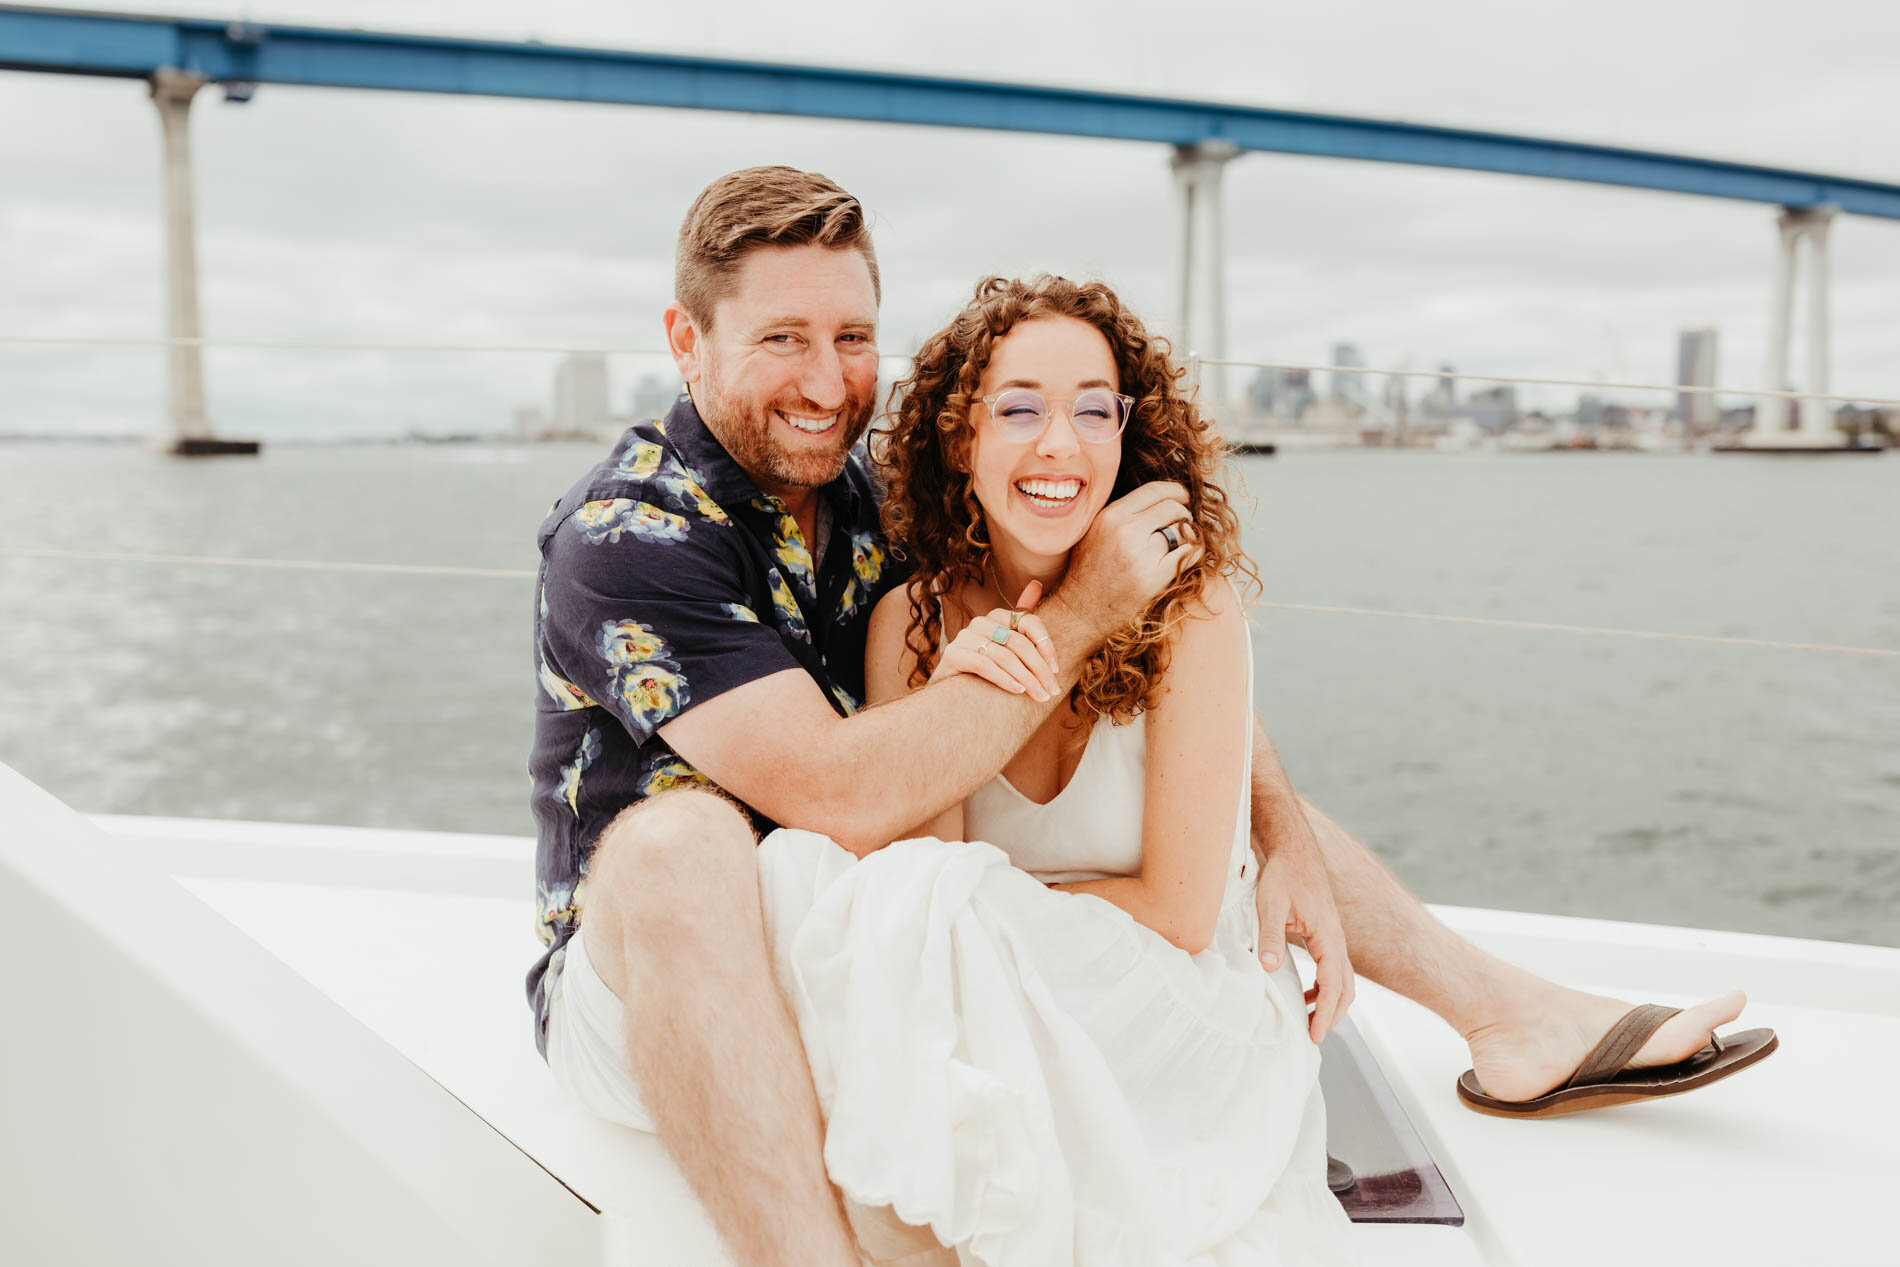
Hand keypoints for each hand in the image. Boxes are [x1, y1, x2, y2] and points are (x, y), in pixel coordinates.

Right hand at [928, 581, 1059, 701]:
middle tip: (1052, 691)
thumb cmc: (987, 670)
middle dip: (1039, 669)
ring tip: (1039, 696)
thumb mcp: (1008, 646)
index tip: (1057, 670)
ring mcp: (964, 637)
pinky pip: (984, 665)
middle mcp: (981, 622)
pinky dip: (1004, 679)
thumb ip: (1023, 621)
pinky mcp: (953, 654)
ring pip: (1004, 656)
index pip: (1030, 622)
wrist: (952, 693)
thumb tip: (1037, 583)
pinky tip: (1017, 691)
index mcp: (998, 617)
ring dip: (1026, 679)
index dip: (1046, 645)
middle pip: (1019, 643)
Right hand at [1056, 481, 1200, 644]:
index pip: (1154, 490)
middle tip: (1184, 523)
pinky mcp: (1155, 577)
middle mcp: (1125, 531)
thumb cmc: (1087, 573)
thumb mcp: (1095, 532)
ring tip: (1181, 543)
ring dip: (1188, 535)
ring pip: (1182, 530)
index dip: (1175, 491)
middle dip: (1184, 514)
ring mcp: (1141, 555)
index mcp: (1110, 516)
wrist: (1080, 612)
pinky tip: (1187, 556)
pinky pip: (1190, 553)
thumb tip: (1158, 500)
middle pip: (1172, 508)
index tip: (1184, 497)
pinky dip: (1194, 552)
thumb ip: (1122, 514)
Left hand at [1254, 832, 1354, 1043]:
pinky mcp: (1326, 934)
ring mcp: (1334, 938)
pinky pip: (1333, 969)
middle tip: (1313, 1036)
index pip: (1334, 986)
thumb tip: (1267, 967)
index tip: (1313, 1035)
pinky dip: (1324, 987)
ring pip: (1343, 980)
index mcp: (1329, 937)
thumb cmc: (1284, 875)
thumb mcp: (1271, 904)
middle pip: (1346, 989)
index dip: (1325, 1014)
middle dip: (1333, 1015)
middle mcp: (1337, 940)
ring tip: (1308, 1020)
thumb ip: (1270, 935)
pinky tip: (1305, 993)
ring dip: (1330, 1003)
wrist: (1295, 850)